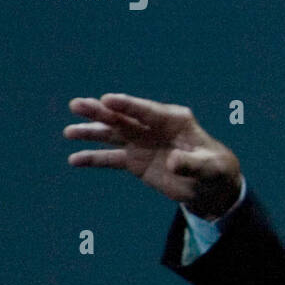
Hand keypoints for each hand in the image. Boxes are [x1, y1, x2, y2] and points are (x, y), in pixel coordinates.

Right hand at [63, 93, 242, 220]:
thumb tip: (173, 162)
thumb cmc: (215, 169)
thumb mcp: (209, 168)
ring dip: (91, 132)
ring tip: (68, 132)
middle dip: (101, 112)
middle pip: (124, 117)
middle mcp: (153, 127)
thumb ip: (192, 164)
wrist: (210, 185)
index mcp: (174, 120)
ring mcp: (142, 142)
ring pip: (112, 134)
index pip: (147, 111)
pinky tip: (74, 159)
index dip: (127, 105)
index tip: (107, 100)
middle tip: (77, 105)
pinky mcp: (135, 160)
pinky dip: (93, 159)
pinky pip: (111, 158)